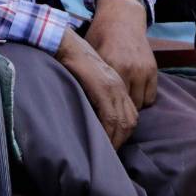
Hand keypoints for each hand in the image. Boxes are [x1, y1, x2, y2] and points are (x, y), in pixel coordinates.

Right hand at [56, 31, 138, 148]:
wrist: (66, 43)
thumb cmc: (71, 61)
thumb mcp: (89, 79)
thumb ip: (95, 94)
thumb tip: (93, 113)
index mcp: (116, 84)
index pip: (130, 115)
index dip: (123, 133)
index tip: (112, 144)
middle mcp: (119, 86)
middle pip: (129, 120)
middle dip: (120, 140)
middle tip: (110, 153)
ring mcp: (112, 87)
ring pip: (122, 121)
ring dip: (114, 139)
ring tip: (105, 151)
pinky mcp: (102, 88)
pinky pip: (110, 116)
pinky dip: (106, 132)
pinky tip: (100, 139)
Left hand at [86, 0, 156, 108]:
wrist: (121, 18)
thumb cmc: (99, 36)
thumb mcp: (89, 53)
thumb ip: (88, 75)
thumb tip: (81, 100)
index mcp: (109, 65)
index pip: (108, 100)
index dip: (103, 112)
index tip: (98, 119)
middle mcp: (128, 69)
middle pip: (125, 107)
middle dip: (117, 113)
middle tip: (109, 115)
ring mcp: (142, 70)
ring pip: (139, 104)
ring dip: (130, 107)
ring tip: (119, 107)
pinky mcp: (152, 69)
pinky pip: (150, 97)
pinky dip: (142, 100)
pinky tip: (131, 97)